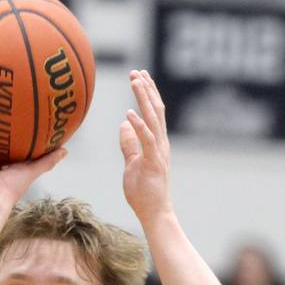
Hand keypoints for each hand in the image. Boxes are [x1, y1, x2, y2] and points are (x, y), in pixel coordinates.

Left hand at [120, 70, 172, 220]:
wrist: (156, 213)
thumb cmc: (144, 192)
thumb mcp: (132, 163)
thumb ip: (129, 143)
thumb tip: (123, 123)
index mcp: (157, 142)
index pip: (154, 112)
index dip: (147, 93)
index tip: (139, 75)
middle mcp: (161, 144)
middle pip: (156, 110)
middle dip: (146, 89)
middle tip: (136, 71)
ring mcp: (158, 152)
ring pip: (153, 119)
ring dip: (143, 99)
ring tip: (135, 81)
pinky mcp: (153, 163)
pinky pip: (146, 140)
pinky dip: (138, 125)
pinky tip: (129, 113)